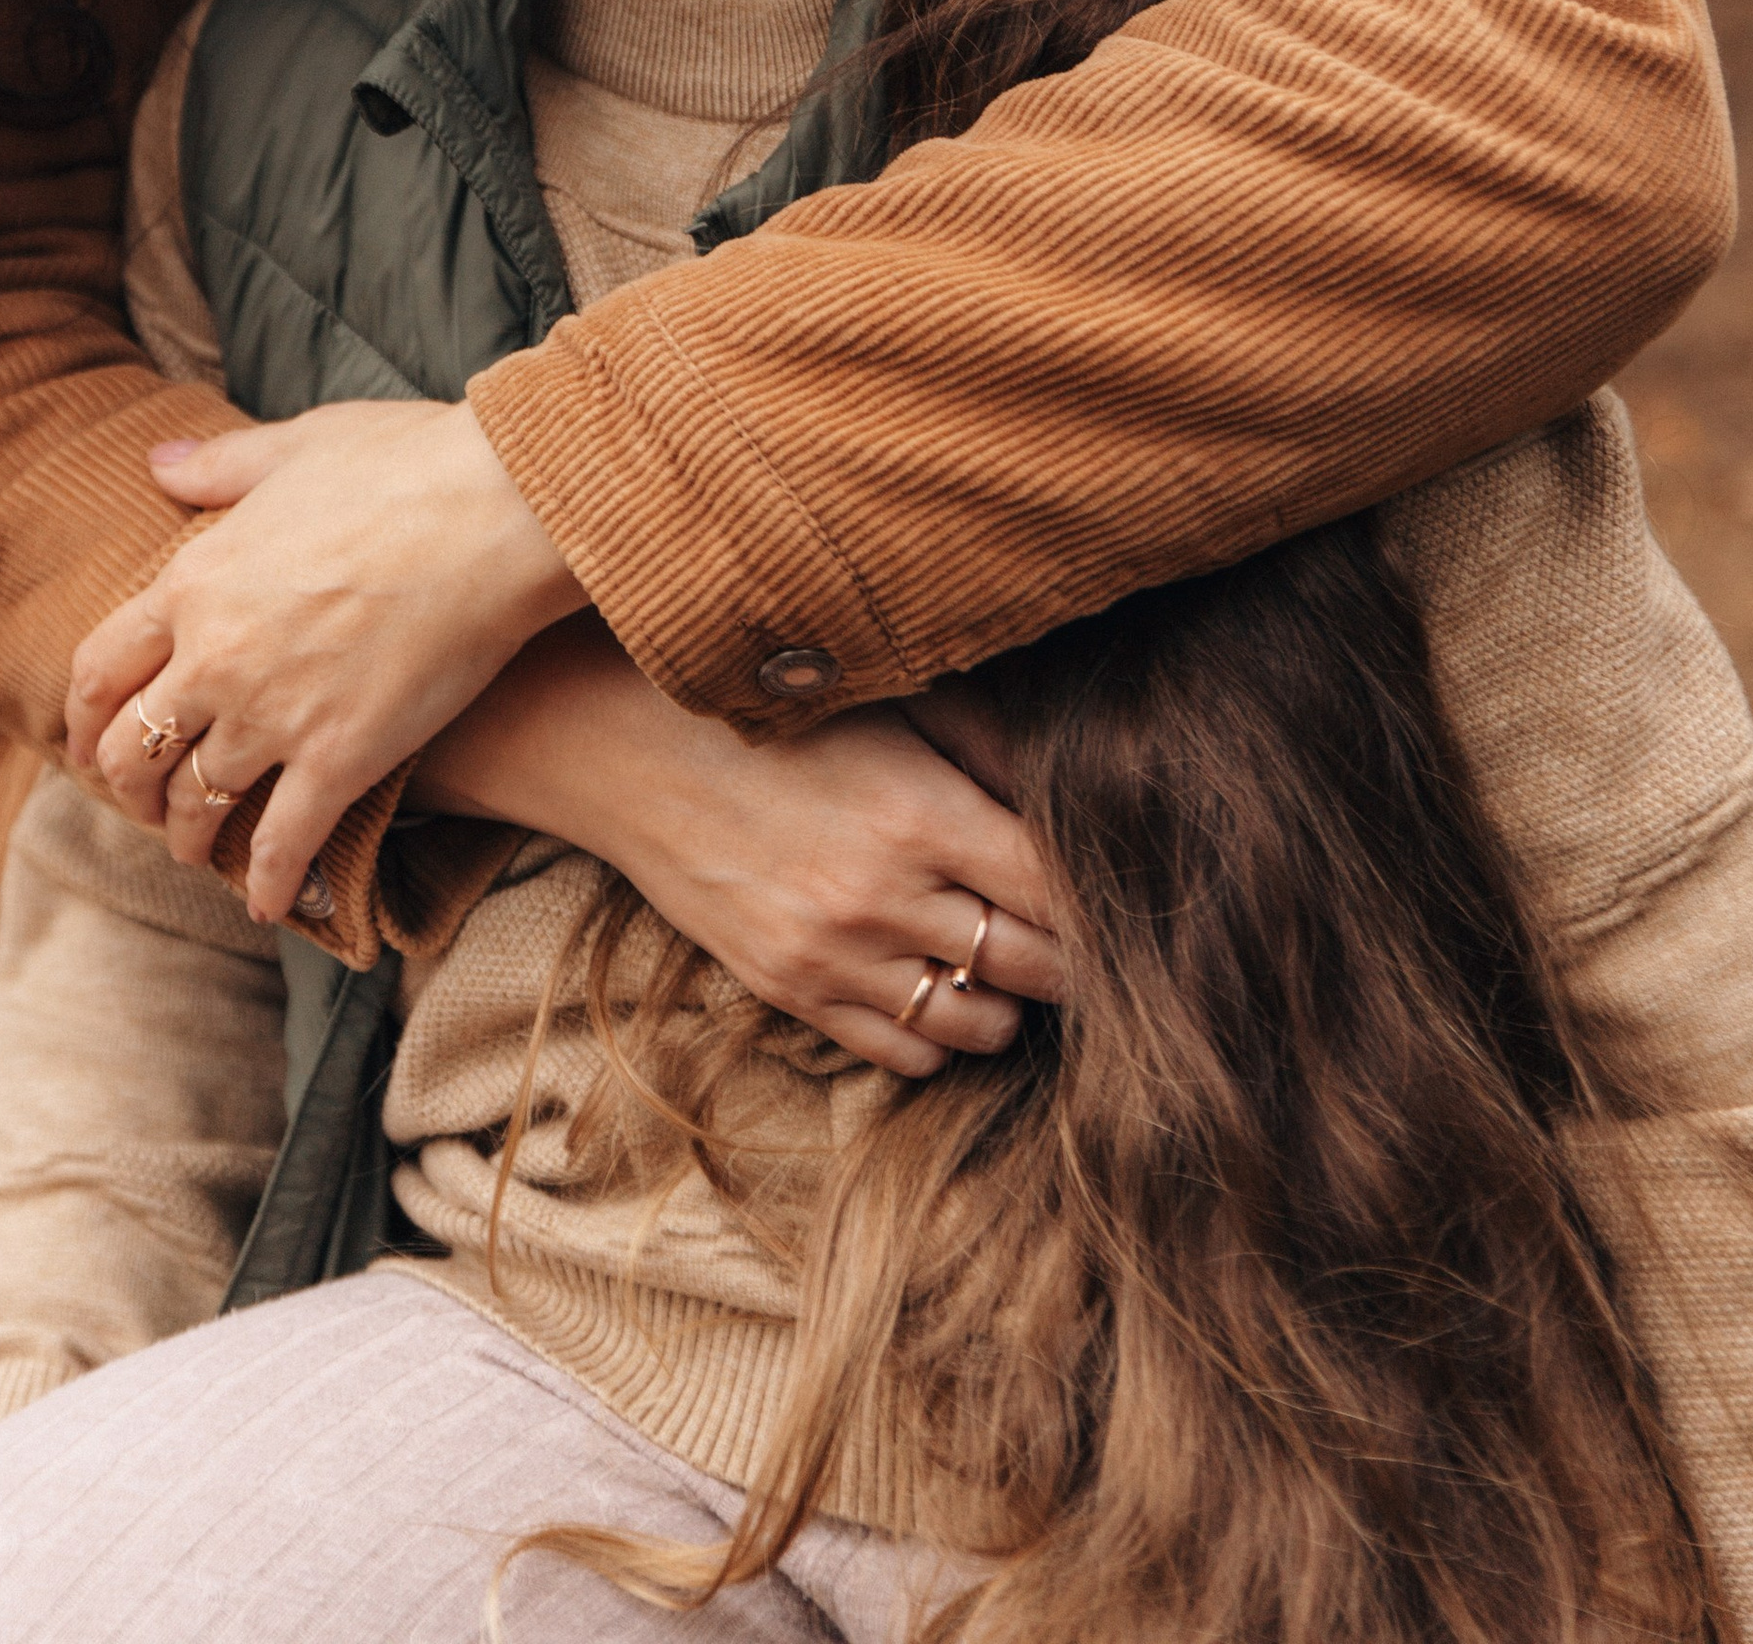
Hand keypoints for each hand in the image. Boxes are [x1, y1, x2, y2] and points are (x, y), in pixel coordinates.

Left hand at [66, 398, 586, 919]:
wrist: (494, 512)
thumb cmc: (404, 465)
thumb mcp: (296, 444)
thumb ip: (219, 466)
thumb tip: (157, 464)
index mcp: (192, 581)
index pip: (100, 669)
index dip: (86, 717)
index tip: (88, 740)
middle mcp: (214, 659)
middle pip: (135, 749)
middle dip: (128, 786)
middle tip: (141, 803)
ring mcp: (272, 717)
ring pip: (197, 804)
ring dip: (188, 837)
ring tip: (197, 849)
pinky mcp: (338, 761)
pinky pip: (281, 844)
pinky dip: (267, 883)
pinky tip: (267, 904)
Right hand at [413, 615, 1059, 1072]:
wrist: (623, 745)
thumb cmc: (767, 708)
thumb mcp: (889, 700)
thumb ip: (987, 747)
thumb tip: (1070, 795)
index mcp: (921, 814)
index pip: (1060, 895)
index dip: (1107, 901)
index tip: (1129, 893)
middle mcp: (884, 898)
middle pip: (1037, 969)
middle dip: (1077, 959)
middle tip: (1094, 939)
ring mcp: (833, 956)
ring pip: (978, 1026)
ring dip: (1012, 1001)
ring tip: (1012, 960)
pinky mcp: (789, 991)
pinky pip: (901, 1053)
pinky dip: (941, 1031)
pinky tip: (941, 982)